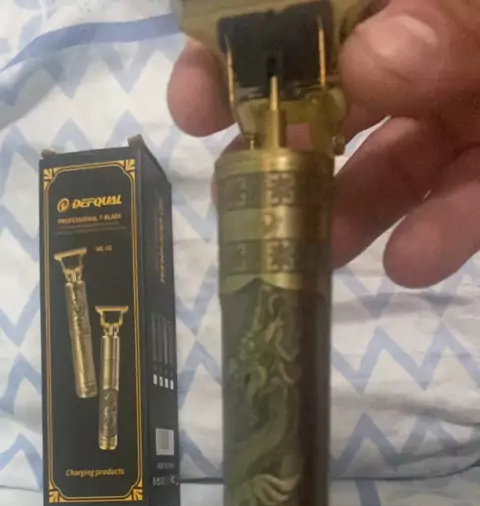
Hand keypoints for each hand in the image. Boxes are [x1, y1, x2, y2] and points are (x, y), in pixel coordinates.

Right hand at [168, 0, 479, 286]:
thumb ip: (454, 24)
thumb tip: (367, 58)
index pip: (311, 11)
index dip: (245, 53)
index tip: (196, 107)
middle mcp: (432, 48)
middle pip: (339, 95)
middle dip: (282, 147)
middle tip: (234, 198)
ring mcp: (468, 109)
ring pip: (396, 159)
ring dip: (348, 208)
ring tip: (313, 253)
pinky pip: (466, 199)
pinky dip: (438, 232)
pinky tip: (408, 263)